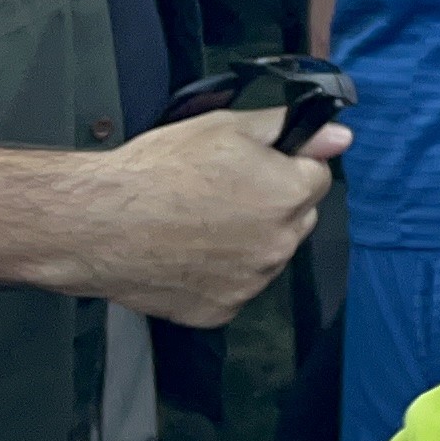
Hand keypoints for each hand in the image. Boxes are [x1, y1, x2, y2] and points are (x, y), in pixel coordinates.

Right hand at [71, 107, 346, 327]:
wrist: (99, 223)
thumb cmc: (159, 170)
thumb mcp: (226, 128)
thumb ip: (288, 131)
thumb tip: (340, 138)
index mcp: (288, 195)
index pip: (316, 177)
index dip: (286, 165)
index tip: (253, 166)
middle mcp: (279, 246)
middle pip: (295, 219)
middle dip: (271, 204)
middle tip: (220, 191)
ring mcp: (250, 284)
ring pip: (266, 256)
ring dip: (247, 242)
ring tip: (196, 222)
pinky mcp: (219, 312)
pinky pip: (233, 289)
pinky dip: (217, 274)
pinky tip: (185, 253)